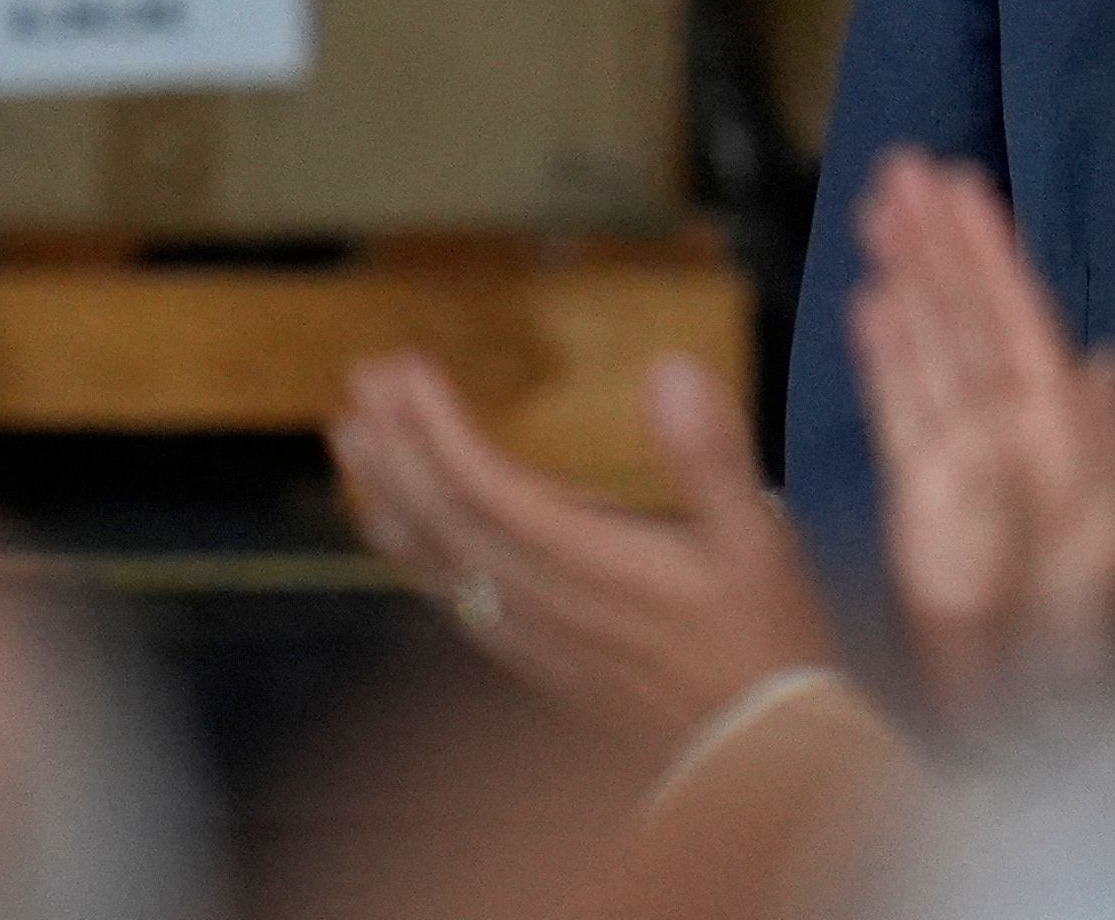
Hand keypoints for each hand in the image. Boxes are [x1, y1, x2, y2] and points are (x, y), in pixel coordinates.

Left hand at [331, 350, 834, 744]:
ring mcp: (532, 633)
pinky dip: (412, 553)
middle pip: (443, 518)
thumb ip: (710, 454)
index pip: (484, 487)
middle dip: (398, 445)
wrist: (754, 746)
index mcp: (588, 561)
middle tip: (363, 379)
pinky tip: (398, 533)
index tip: (403, 369)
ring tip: (352, 440)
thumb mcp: (755, 536)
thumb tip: (672, 370)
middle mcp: (542, 599)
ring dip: (389, 493)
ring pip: (435, 561)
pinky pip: (450, 598)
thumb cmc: (763, 632)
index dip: (435, 427)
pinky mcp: (536, 657)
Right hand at [848, 148, 1114, 713]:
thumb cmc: (1091, 628)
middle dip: (936, 240)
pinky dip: (885, 355)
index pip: (1019, 314)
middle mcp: (1006, 424)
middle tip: (902, 164)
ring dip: (906, 276)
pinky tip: (869, 304)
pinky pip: (899, 409)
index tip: (961, 181)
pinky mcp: (916, 494)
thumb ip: (1113, 447)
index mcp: (1061, 422)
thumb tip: (1108, 361)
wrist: (1039, 710)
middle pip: (966, 314)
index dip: (989, 249)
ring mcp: (957, 454)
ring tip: (878, 207)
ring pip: (929, 344)